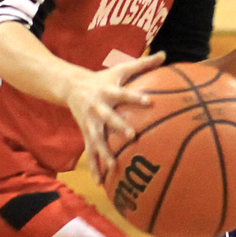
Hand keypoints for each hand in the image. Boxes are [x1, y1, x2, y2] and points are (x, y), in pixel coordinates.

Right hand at [64, 51, 164, 180]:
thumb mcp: (120, 69)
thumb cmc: (102, 78)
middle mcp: (98, 109)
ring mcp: (90, 124)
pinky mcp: (86, 134)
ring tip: (114, 165)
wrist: (71, 87)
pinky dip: (94, 168)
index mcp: (108, 92)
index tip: (149, 101)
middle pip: (108, 119)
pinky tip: (100, 183)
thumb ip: (143, 64)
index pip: (124, 94)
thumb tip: (165, 54)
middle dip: (118, 127)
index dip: (135, 97)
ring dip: (104, 152)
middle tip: (131, 136)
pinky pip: (91, 153)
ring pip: (97, 139)